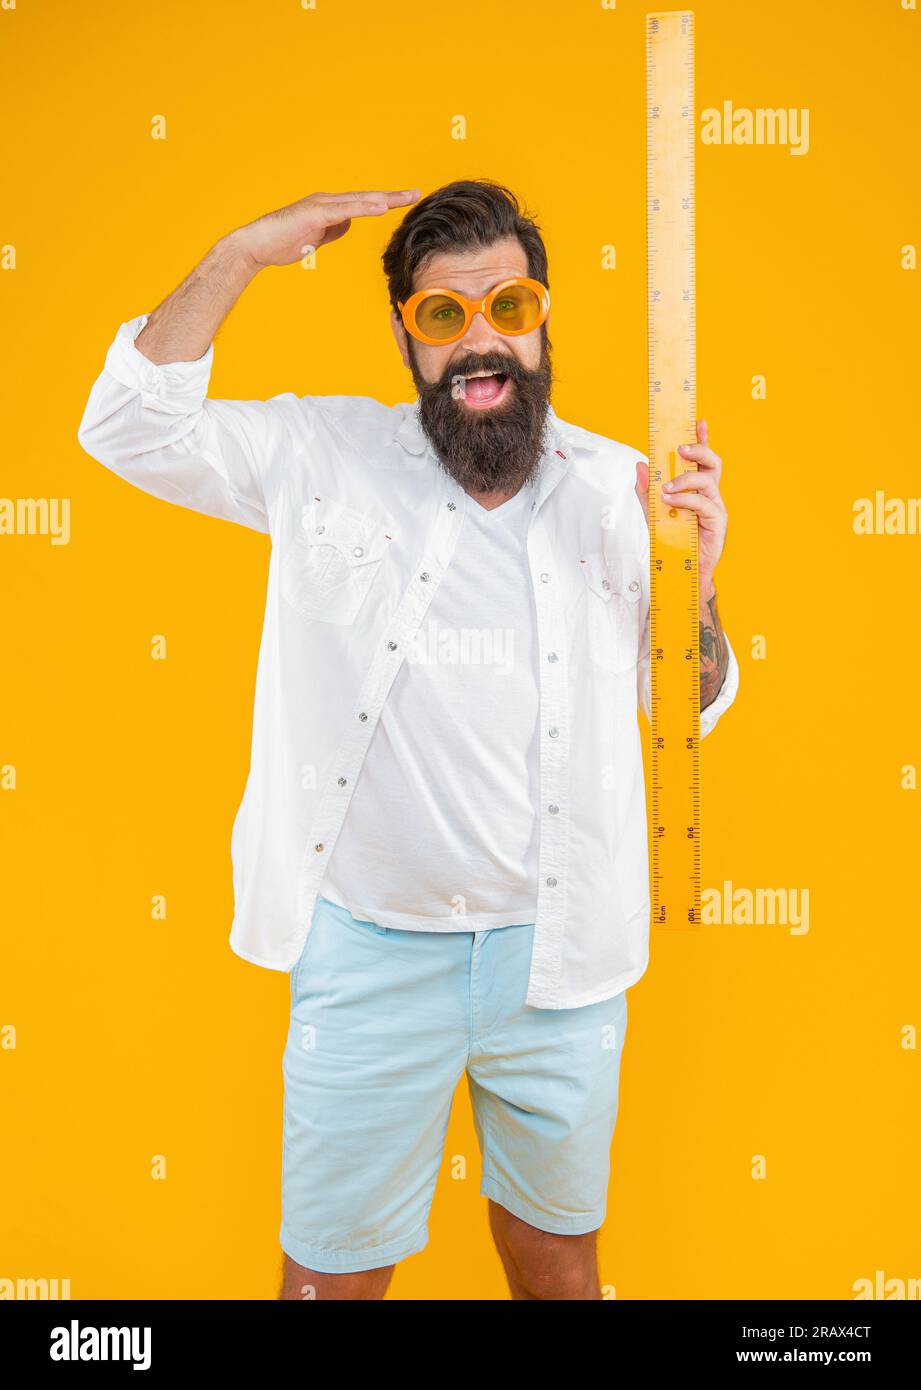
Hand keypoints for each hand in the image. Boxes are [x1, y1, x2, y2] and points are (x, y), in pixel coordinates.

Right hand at [232, 188, 420, 268]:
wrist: (255, 246)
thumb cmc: (281, 243)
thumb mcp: (315, 239)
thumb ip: (332, 230)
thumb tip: (347, 224)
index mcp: (328, 209)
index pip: (362, 204)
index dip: (384, 202)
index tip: (405, 200)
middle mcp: (327, 202)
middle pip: (366, 198)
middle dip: (391, 196)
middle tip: (416, 192)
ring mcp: (320, 206)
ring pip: (358, 201)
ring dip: (383, 199)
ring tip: (405, 196)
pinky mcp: (314, 215)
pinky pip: (344, 210)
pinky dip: (363, 208)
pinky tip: (380, 207)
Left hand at [634, 419, 727, 586]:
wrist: (680, 571)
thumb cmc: (671, 541)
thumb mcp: (652, 513)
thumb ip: (646, 490)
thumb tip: (640, 465)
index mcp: (697, 488)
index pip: (701, 458)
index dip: (702, 438)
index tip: (698, 421)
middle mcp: (709, 493)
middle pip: (713, 462)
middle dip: (699, 449)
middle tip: (681, 448)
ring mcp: (715, 506)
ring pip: (707, 480)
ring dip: (684, 479)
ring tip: (666, 487)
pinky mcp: (717, 521)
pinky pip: (703, 503)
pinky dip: (685, 499)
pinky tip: (671, 501)